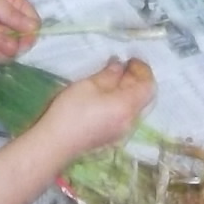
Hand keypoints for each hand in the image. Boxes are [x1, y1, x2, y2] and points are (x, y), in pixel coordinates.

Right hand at [37, 57, 155, 156]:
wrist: (55, 143)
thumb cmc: (71, 111)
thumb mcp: (89, 85)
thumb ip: (109, 74)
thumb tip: (119, 65)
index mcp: (127, 107)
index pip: (148, 86)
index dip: (143, 70)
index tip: (131, 59)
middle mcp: (131, 122)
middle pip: (143, 98)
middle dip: (136, 79)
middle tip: (124, 66)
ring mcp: (122, 132)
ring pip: (134, 107)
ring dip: (129, 91)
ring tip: (114, 78)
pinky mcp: (112, 138)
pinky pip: (125, 116)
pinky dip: (122, 102)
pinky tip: (107, 95)